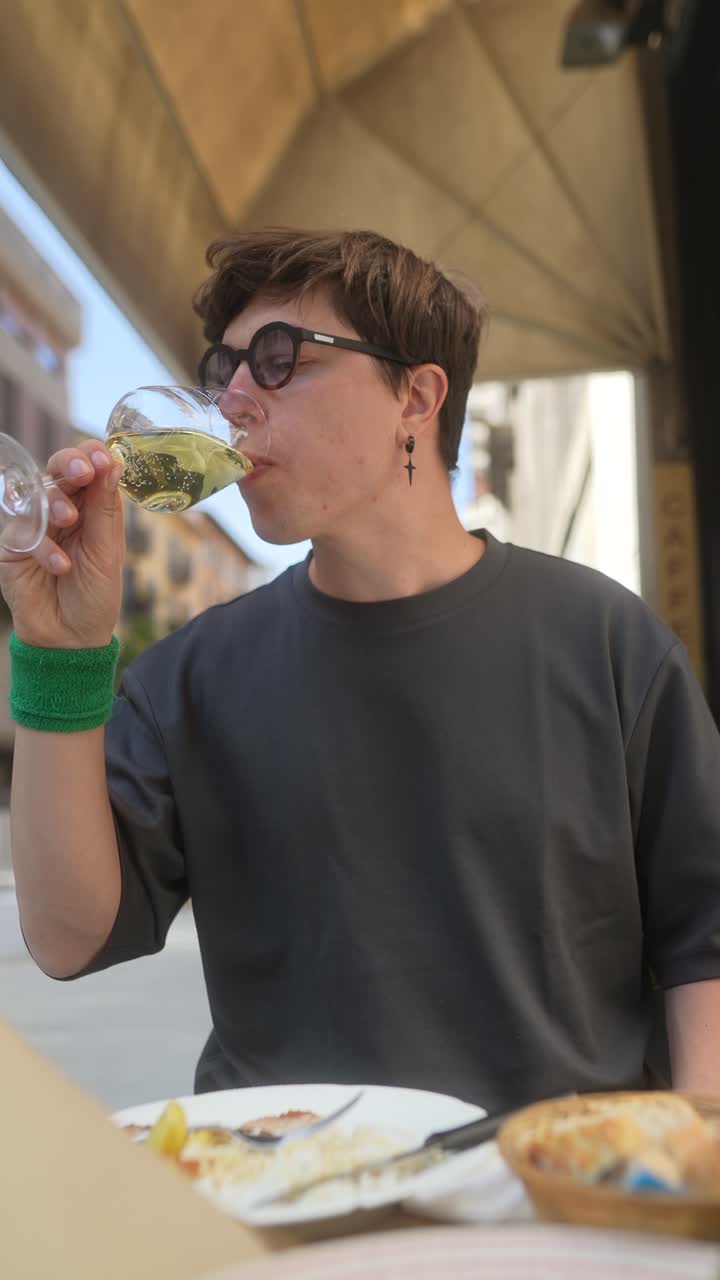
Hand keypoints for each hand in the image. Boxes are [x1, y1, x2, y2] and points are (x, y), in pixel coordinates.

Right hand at [0, 439, 124, 648]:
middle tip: (83, 471)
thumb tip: (114, 463)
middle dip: (70, 465)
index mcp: (90, 508)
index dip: (92, 456)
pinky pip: (22, 531)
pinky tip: (60, 566)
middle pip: (58, 470)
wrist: (71, 639)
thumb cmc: (94, 596)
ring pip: (36, 494)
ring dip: (55, 502)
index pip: (88, 469)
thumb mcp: (108, 552)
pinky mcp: (12, 546)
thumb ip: (105, 509)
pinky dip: (42, 546)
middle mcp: (61, 510)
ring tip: (69, 521)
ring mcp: (34, 525)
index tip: (102, 456)